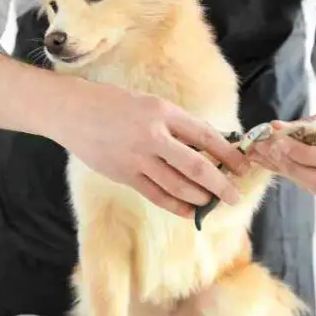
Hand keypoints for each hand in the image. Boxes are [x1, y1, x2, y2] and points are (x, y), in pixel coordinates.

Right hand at [52, 81, 248, 217]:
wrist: (73, 112)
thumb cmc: (113, 104)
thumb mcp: (149, 104)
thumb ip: (175, 125)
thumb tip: (206, 148)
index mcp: (163, 112)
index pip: (205, 135)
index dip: (228, 153)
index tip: (243, 165)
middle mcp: (152, 135)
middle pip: (196, 166)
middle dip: (220, 183)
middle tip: (234, 195)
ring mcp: (137, 158)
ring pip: (178, 185)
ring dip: (199, 197)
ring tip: (211, 201)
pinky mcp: (124, 175)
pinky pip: (156, 195)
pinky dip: (176, 205)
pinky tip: (189, 210)